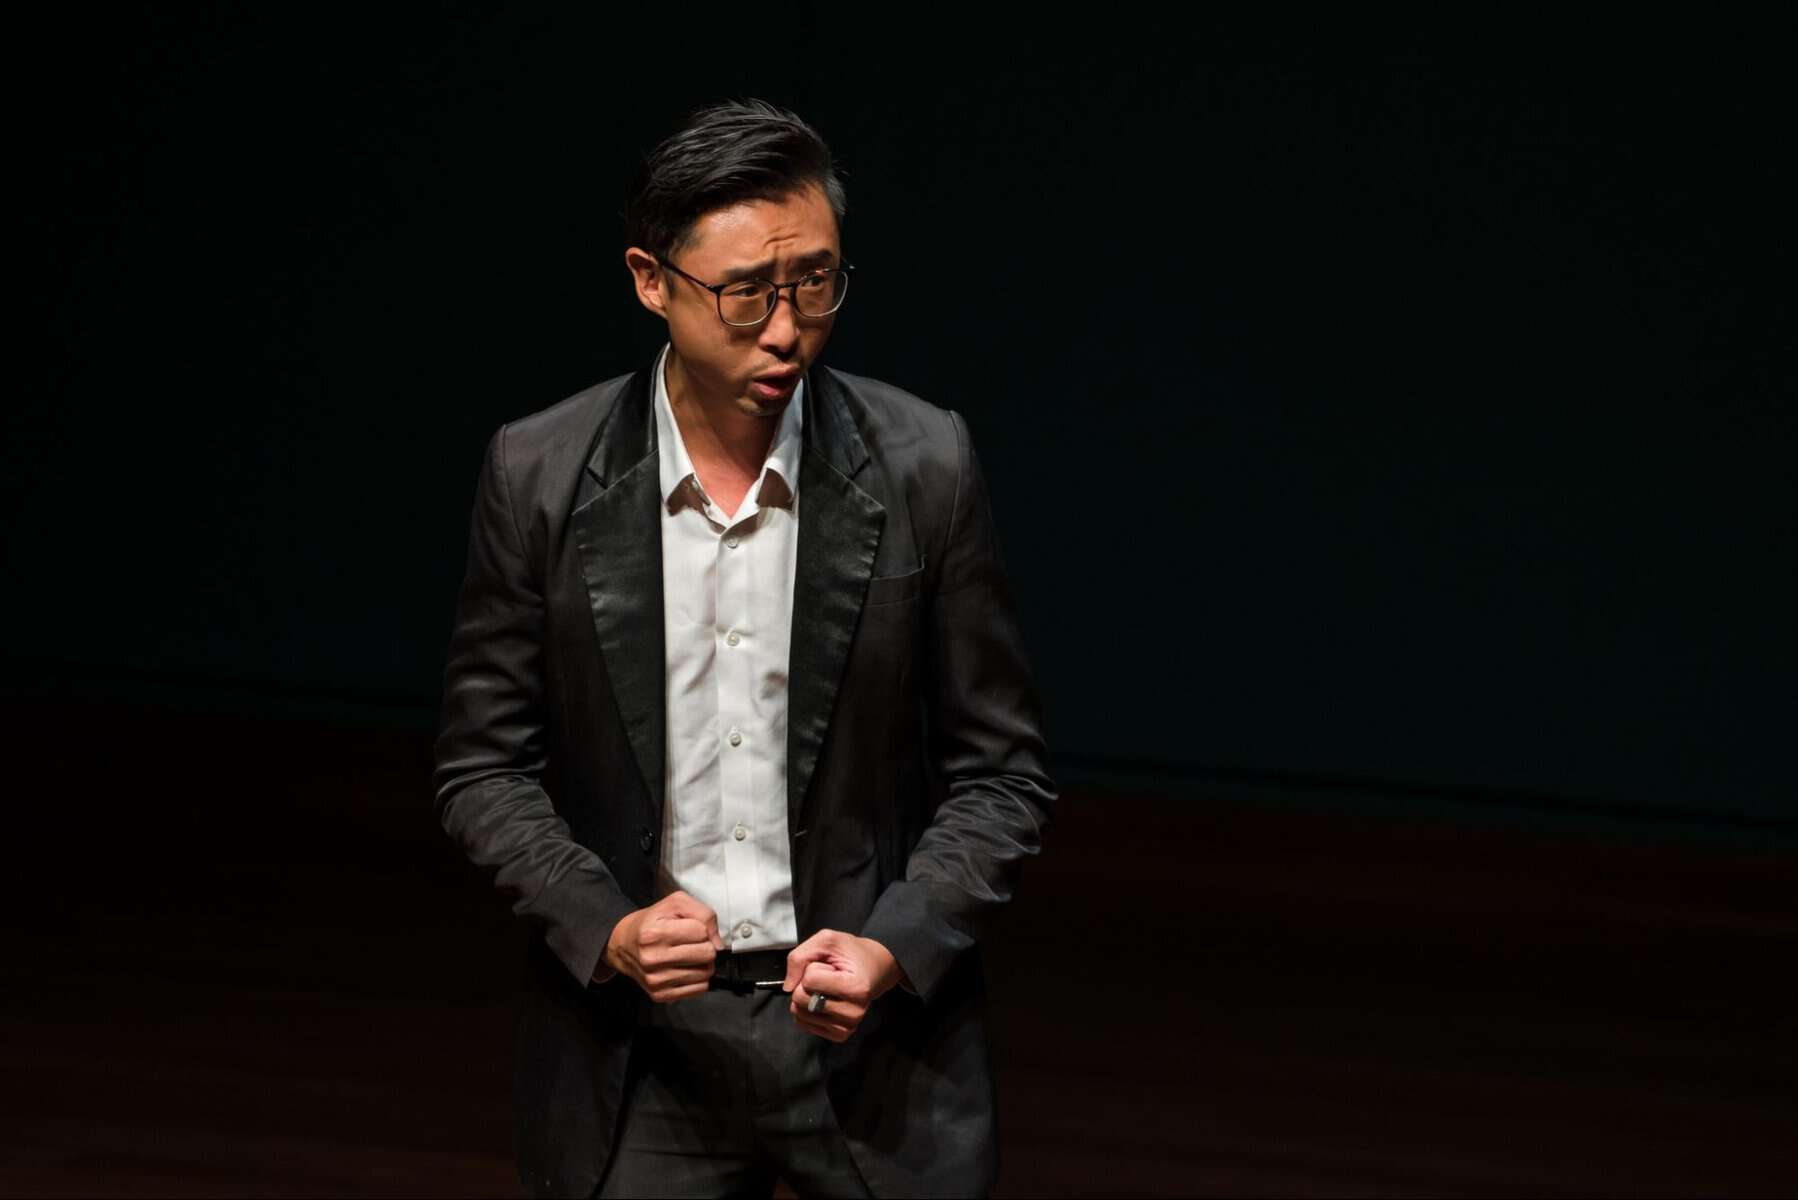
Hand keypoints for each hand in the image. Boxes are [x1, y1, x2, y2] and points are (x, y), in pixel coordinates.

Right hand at [602, 890, 726, 1002]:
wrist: (624, 944)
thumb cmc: (654, 921)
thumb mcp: (676, 903)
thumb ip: (703, 914)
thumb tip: (719, 944)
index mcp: (654, 932)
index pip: (701, 932)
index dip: (701, 928)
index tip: (690, 929)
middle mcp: (652, 958)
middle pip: (707, 954)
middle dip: (705, 946)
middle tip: (693, 944)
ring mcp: (655, 980)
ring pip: (705, 974)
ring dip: (703, 964)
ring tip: (690, 956)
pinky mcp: (659, 995)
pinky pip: (698, 990)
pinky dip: (698, 979)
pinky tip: (686, 969)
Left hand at [782, 930, 903, 1041]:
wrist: (876, 969)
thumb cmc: (851, 953)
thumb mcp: (827, 940)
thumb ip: (800, 956)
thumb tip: (787, 987)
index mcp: (856, 988)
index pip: (809, 979)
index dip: (813, 967)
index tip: (831, 967)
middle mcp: (854, 1013)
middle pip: (801, 999)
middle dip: (805, 983)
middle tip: (827, 977)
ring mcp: (847, 1027)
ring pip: (800, 1013)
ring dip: (805, 996)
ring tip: (826, 988)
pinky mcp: (840, 1035)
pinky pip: (804, 1025)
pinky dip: (805, 1010)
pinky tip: (821, 1001)